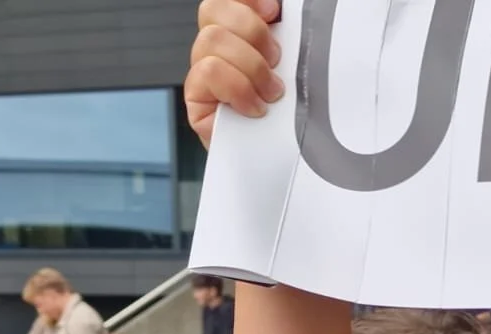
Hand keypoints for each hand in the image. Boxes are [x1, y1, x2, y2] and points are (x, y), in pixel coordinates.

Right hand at [185, 0, 284, 148]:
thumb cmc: (289, 117)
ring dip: (250, 66)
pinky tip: (254, 107)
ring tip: (270, 92)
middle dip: (252, 31)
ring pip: (212, 39)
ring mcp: (204, 69)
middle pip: (213, 8)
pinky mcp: (195, 96)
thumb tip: (287, 17)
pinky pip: (209, 71)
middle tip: (275, 59)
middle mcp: (219, 47)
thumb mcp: (295, 69)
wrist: (280, 161)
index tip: (274, 11)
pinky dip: (238, 88)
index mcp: (242, 32)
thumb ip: (286, 39)